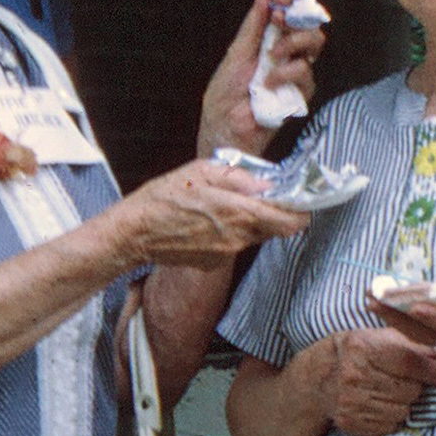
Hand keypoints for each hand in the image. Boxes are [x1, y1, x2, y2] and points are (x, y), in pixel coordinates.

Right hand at [113, 158, 307, 269]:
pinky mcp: (214, 263)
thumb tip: (267, 183)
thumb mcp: (204, 171)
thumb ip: (241, 178)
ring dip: (249, 221)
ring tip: (225, 205)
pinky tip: (208, 222)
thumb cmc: (166, 197)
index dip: (300, 210)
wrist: (136, 232)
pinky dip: (230, 233)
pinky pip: (234, 245)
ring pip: (254, 236)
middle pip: (275, 229)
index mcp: (240, 213)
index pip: (292, 221)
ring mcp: (227, 254)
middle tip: (259, 196)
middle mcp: (238, 238)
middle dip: (274, 213)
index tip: (296, 199)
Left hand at [196, 0, 327, 157]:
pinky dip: (287, 73)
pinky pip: (307, 73)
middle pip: (309, 26)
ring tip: (271, 57)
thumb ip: (254, 23)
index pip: (288, 14)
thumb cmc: (225, 93)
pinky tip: (270, 83)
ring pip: (315, 45)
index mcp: (267, 40)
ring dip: (292, 44)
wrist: (225, 126)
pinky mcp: (300, 94)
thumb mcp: (237, 51)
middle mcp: (285, 54)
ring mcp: (294, 73)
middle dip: (296, 19)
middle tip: (278, 22)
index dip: (289, 1)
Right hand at [314, 326, 435, 435]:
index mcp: (363, 348)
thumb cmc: (359, 353)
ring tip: (393, 392)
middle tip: (409, 381)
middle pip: (410, 390)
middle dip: (417, 387)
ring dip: (405, 404)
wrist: (320, 377)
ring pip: (402, 411)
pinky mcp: (350, 422)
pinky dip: (392, 417)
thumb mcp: (383, 338)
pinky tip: (382, 404)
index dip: (432, 370)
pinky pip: (389, 426)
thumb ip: (417, 345)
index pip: (409, 362)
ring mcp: (350, 401)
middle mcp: (354, 375)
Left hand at [367, 267, 435, 366]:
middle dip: (399, 317)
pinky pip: (424, 331)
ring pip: (421, 333)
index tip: (412, 306)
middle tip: (371, 298)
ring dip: (395, 318)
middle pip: (428, 332)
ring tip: (369, 299)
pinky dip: (403, 319)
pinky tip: (386, 306)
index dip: (434, 317)